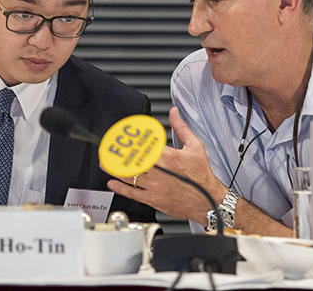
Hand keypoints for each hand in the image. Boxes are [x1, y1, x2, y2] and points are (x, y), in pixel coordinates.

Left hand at [106, 107, 225, 223]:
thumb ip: (181, 128)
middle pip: (132, 161)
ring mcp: (155, 187)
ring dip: (114, 169)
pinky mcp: (153, 199)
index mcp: (169, 157)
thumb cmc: (202, 175)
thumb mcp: (195, 146)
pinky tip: (112, 182)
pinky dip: (120, 188)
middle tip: (106, 149)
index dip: (130, 140)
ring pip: (129, 176)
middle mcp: (160, 172)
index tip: (120, 135)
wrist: (208, 200)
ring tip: (104, 163)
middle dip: (117, 154)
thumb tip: (174, 112)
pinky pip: (133, 193)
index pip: (144, 145)